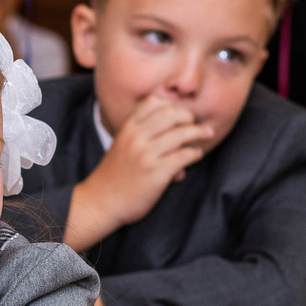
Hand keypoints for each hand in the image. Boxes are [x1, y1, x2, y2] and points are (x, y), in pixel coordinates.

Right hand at [64, 98, 212, 249]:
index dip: (171, 104)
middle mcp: (136, 137)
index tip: (180, 114)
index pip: (153, 101)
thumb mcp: (121, 147)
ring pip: (181, 134)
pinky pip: (183, 156)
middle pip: (172, 113)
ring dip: (198, 133)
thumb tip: (170, 136)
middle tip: (196, 125)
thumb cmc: (113, 176)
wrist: (100, 203)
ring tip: (206, 135)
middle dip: (189, 117)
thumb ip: (142, 137)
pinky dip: (194, 154)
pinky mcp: (155, 173)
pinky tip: (196, 155)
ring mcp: (145, 155)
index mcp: (127, 128)